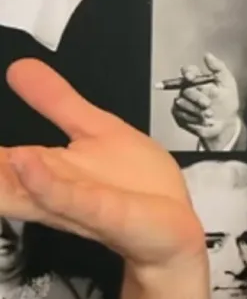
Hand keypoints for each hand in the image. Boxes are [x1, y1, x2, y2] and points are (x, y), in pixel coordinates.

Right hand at [1, 59, 205, 269]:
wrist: (175, 232)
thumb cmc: (137, 186)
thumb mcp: (94, 129)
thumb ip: (56, 101)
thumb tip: (19, 66)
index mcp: (38, 171)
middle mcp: (46, 191)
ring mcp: (75, 203)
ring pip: (22, 191)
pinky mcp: (109, 212)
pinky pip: (73, 198)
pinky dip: (48, 181)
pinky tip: (27, 160)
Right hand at [170, 53, 239, 148]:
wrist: (226, 124)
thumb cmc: (227, 102)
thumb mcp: (228, 84)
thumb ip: (219, 68)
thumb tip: (207, 55)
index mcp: (198, 79)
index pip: (188, 70)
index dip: (188, 72)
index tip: (191, 77)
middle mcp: (188, 89)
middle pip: (184, 88)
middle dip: (196, 97)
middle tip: (207, 104)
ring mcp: (182, 102)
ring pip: (181, 102)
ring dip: (196, 109)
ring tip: (209, 114)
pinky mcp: (179, 114)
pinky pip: (180, 114)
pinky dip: (192, 117)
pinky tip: (202, 120)